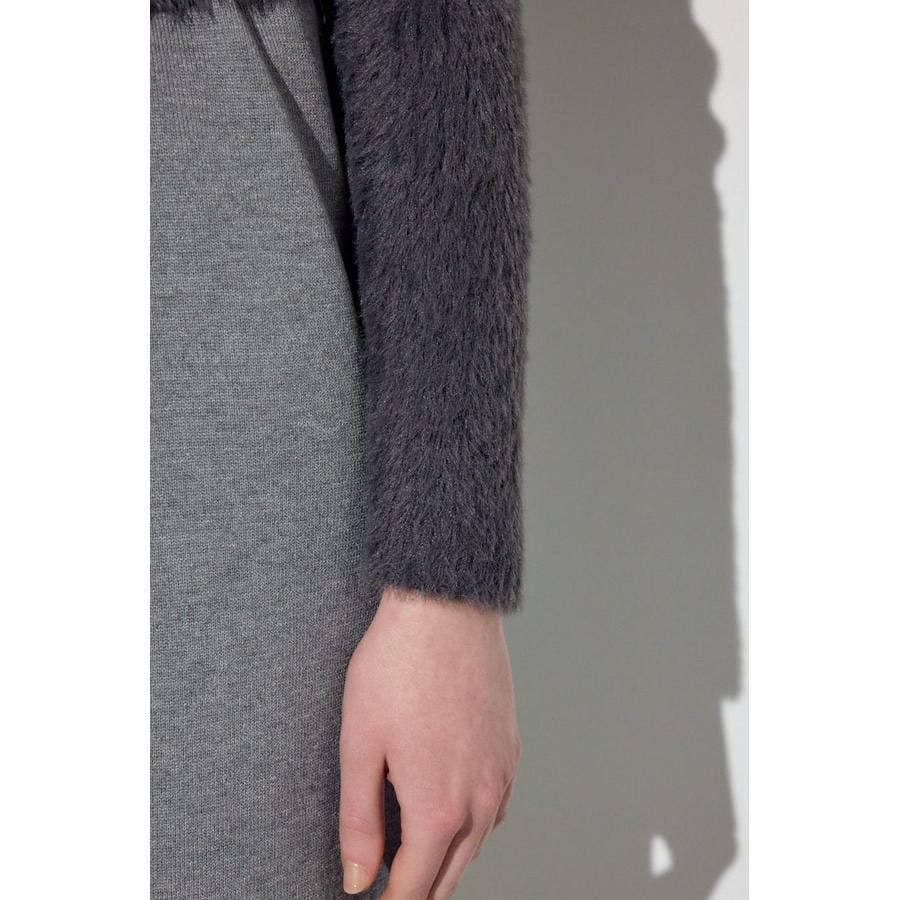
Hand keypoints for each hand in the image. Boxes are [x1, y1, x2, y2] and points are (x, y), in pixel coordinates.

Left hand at [339, 585, 520, 897]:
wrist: (446, 609)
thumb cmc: (398, 665)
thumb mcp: (360, 744)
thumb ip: (359, 820)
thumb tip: (358, 876)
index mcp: (439, 807)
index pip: (414, 886)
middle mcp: (480, 799)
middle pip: (450, 875)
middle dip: (419, 889)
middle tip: (389, 885)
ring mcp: (502, 773)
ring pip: (478, 844)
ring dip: (447, 860)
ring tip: (414, 855)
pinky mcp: (511, 748)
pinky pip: (496, 808)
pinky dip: (473, 825)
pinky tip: (453, 811)